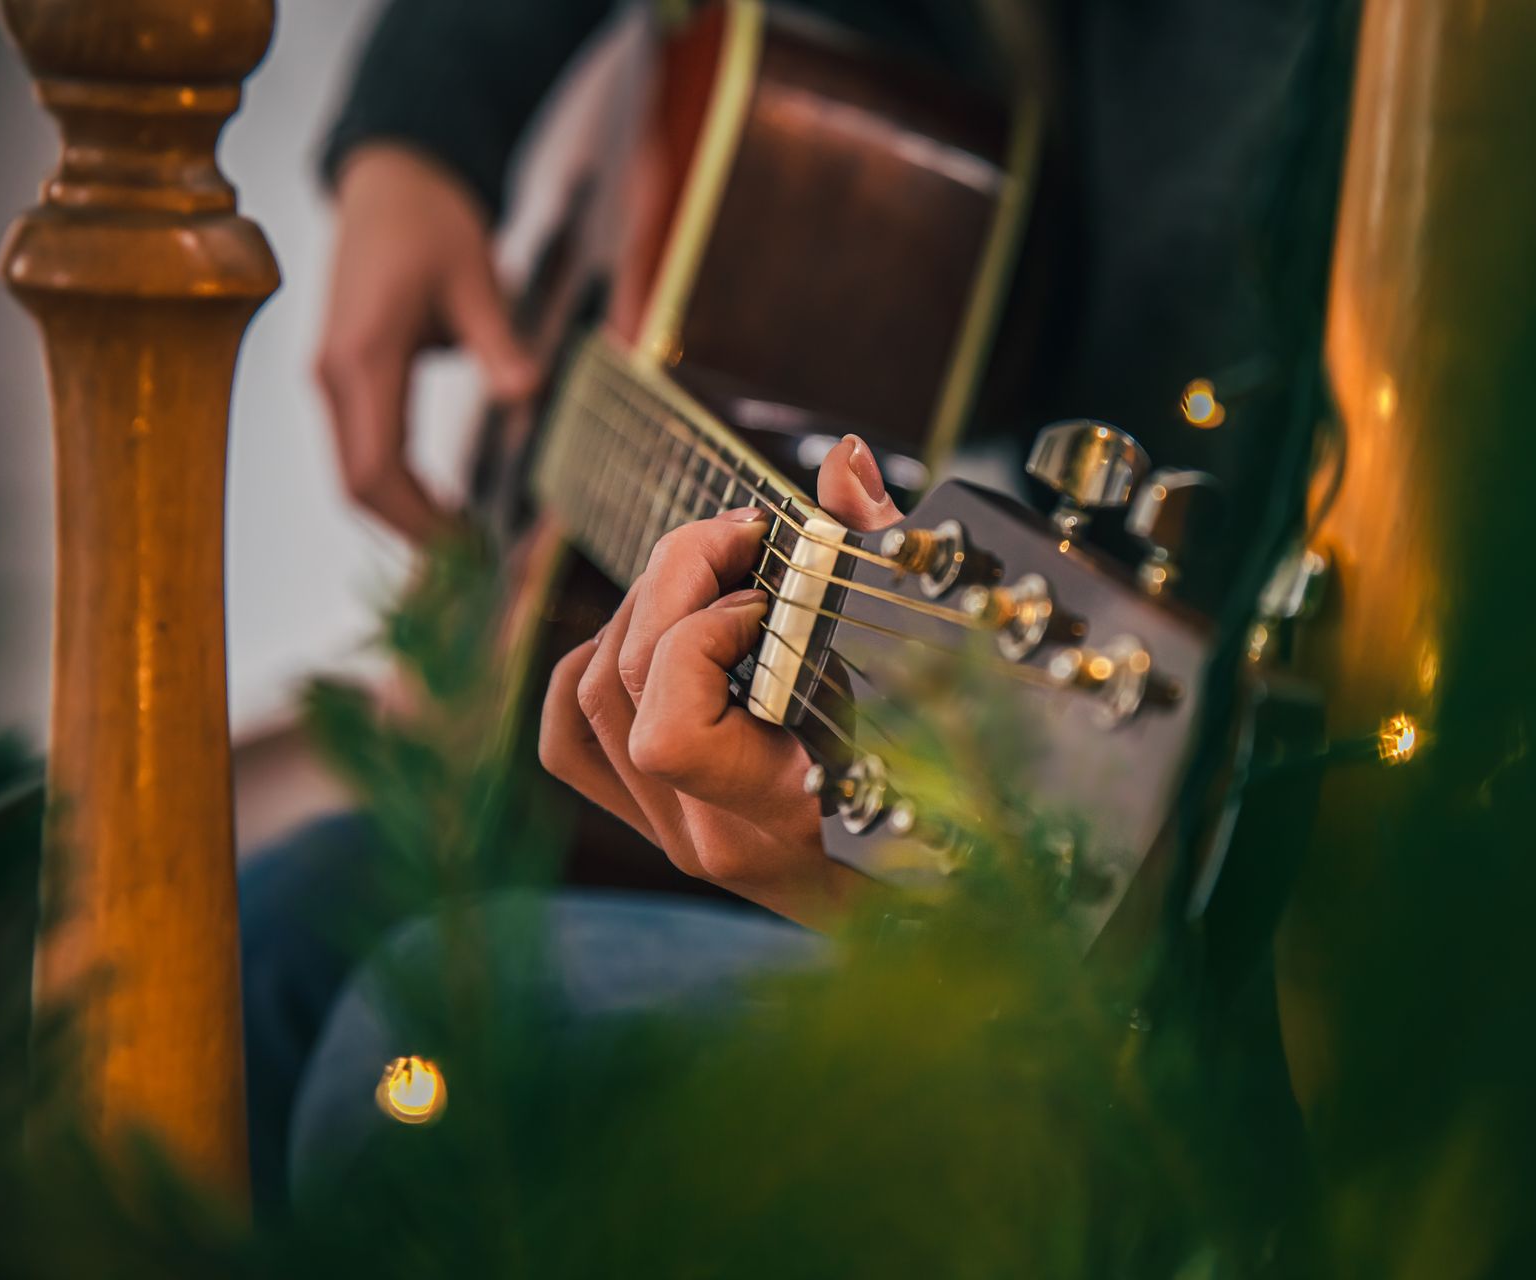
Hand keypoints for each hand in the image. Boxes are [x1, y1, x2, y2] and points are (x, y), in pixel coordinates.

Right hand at [315, 145, 539, 541]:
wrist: (388, 178)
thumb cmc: (432, 220)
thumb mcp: (475, 274)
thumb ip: (497, 340)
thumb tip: (525, 394)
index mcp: (363, 356)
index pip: (375, 468)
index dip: (418, 521)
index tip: (468, 551)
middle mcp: (334, 375)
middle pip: (359, 484)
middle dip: (412, 532)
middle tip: (476, 563)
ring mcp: (333, 377)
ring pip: (356, 472)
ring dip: (405, 514)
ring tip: (467, 542)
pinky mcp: (345, 375)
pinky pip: (364, 449)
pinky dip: (399, 486)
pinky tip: (444, 505)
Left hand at [538, 437, 905, 927]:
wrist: (945, 903)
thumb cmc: (963, 787)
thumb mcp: (937, 674)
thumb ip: (884, 557)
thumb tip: (844, 460)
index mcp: (785, 815)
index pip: (672, 730)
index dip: (702, 635)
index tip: (772, 591)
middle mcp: (714, 835)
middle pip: (622, 685)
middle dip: (674, 577)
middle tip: (741, 534)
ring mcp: (678, 835)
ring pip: (590, 698)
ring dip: (640, 606)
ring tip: (709, 570)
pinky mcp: (660, 822)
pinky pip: (572, 741)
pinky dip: (592, 666)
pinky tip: (652, 631)